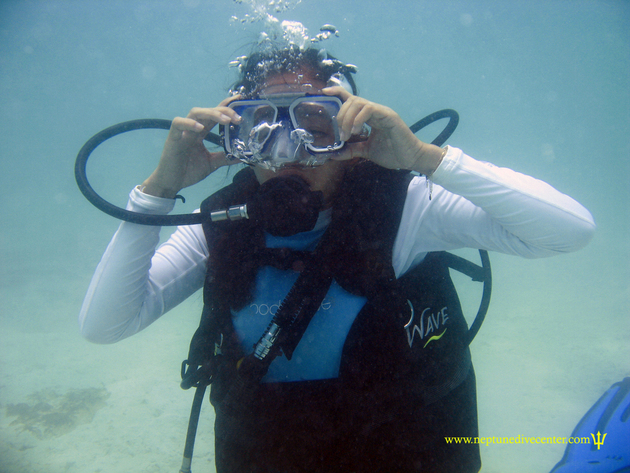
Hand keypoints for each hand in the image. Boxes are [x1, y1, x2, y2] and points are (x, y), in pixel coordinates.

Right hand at [141, 97, 241, 197]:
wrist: (172, 183)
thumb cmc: (188, 172)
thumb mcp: (212, 163)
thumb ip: (225, 157)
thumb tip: (241, 155)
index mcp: (201, 132)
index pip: (214, 114)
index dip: (226, 106)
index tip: (240, 99)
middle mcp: (192, 129)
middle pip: (208, 111)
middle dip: (224, 111)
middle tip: (238, 118)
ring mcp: (182, 132)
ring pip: (195, 112)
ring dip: (211, 113)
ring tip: (226, 120)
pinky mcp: (172, 138)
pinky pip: (178, 124)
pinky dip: (189, 123)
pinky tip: (200, 128)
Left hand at [323, 87, 444, 174]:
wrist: (409, 159)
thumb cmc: (391, 153)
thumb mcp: (365, 151)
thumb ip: (351, 150)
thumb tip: (333, 154)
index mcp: (368, 116)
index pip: (351, 99)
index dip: (337, 92)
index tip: (324, 92)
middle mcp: (374, 111)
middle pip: (351, 101)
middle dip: (341, 116)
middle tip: (341, 135)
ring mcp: (381, 111)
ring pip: (358, 103)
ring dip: (348, 118)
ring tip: (348, 134)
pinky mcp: (389, 116)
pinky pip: (369, 109)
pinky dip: (359, 119)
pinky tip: (357, 131)